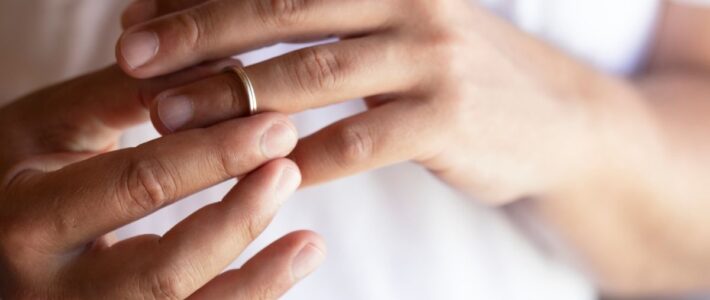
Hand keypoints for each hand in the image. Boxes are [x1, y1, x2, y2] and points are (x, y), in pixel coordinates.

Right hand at [0, 65, 324, 298]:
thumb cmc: (18, 176)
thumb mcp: (50, 128)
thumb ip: (121, 96)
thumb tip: (217, 71)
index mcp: (27, 219)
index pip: (136, 187)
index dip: (214, 156)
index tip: (275, 126)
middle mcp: (48, 289)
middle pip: (161, 267)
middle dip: (238, 217)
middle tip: (290, 169)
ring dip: (256, 280)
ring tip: (310, 242)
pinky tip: (288, 268)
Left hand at [118, 0, 598, 202]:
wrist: (556, 118)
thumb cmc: (452, 75)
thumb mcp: (397, 31)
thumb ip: (327, 26)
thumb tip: (231, 35)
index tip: (140, 21)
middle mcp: (409, 2)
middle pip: (285, 11)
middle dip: (201, 34)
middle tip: (132, 58)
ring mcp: (432, 58)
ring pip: (311, 75)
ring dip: (231, 98)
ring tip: (167, 117)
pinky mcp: (449, 119)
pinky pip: (358, 140)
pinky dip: (301, 157)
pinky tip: (255, 170)